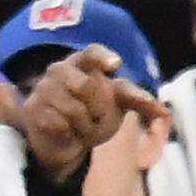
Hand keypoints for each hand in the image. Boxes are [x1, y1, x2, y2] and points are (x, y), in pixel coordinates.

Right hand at [14, 45, 165, 183]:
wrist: (64, 143)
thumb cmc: (91, 116)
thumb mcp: (118, 107)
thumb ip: (138, 102)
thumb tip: (163, 111)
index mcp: (81, 62)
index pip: (91, 52)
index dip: (102, 57)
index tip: (115, 66)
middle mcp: (59, 70)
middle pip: (86, 86)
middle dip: (98, 109)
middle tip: (97, 120)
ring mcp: (43, 90)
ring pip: (73, 109)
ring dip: (84, 126)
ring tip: (81, 128)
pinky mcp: (33, 111)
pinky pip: (58, 123)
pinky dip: (69, 133)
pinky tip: (67, 134)